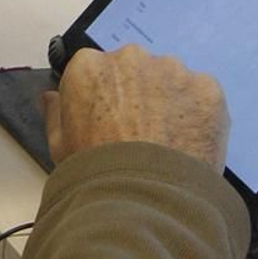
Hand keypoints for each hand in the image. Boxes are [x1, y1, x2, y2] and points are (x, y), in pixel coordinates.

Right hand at [43, 45, 229, 173]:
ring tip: (169, 143)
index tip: (109, 121)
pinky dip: (198, 114)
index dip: (104, 97)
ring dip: (170, 101)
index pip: (97, 71)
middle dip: (138, 94)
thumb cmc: (95, 173)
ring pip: (171, 80)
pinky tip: (190, 144)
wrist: (145, 200)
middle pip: (135, 70)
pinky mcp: (207, 88)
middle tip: (141, 133)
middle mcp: (131, 58)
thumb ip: (55, 113)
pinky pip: (202, 95)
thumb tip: (50, 97)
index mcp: (89, 67)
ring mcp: (172, 71)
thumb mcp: (60, 146)